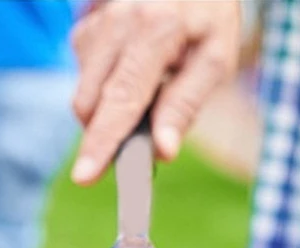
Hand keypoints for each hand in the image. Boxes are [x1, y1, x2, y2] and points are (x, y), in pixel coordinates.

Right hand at [70, 0, 240, 184]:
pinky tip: (130, 69)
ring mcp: (97, 23)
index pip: (122, 98)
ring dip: (108, 109)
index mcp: (157, 30)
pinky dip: (104, 87)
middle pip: (90, 101)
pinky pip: (85, 75)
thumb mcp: (215, 58)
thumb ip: (185, 104)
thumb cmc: (207, 18)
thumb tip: (162, 150)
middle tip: (134, 146)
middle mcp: (119, 22)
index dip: (102, 142)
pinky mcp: (86, 27)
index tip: (84, 177)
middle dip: (103, 134)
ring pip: (84, 93)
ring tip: (147, 89)